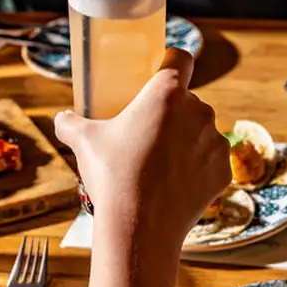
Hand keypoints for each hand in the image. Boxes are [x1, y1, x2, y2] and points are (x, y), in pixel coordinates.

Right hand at [55, 49, 230, 279]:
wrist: (139, 228)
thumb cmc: (112, 176)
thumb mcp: (84, 142)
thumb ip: (71, 123)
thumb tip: (62, 119)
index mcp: (168, 93)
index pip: (180, 58)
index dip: (169, 63)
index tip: (157, 76)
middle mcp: (199, 111)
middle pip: (187, 100)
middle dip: (171, 113)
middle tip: (146, 133)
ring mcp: (215, 142)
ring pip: (200, 131)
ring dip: (185, 140)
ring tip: (158, 163)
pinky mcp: (223, 171)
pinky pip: (210, 160)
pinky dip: (196, 168)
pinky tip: (173, 183)